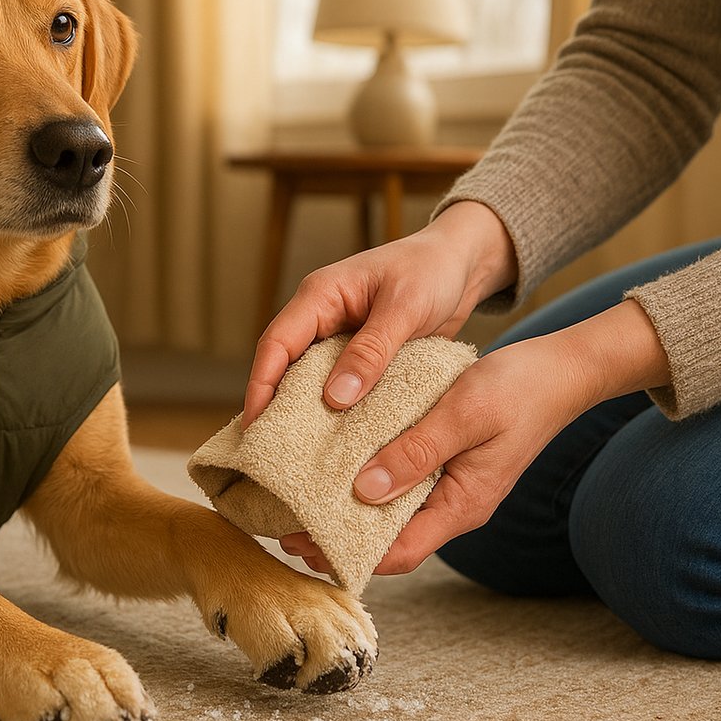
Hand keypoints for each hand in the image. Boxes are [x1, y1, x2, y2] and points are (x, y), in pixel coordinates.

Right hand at [242, 201, 516, 428]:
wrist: (464, 263)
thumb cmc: (432, 271)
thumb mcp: (404, 308)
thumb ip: (371, 350)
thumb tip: (335, 398)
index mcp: (320, 296)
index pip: (276, 343)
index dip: (261, 385)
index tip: (256, 426)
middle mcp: (322, 317)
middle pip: (285, 366)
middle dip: (276, 406)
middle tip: (273, 452)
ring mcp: (341, 338)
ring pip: (311, 380)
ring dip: (307, 413)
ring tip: (303, 457)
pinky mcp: (363, 356)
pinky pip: (341, 386)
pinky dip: (339, 411)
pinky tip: (341, 442)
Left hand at [279, 299, 669, 574]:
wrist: (561, 371)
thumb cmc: (519, 389)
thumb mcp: (463, 413)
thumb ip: (417, 452)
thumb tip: (364, 491)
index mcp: (462, 505)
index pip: (398, 553)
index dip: (346, 556)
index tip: (298, 542)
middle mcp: (453, 506)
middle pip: (386, 540)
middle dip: (335, 537)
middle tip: (281, 524)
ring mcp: (449, 487)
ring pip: (389, 511)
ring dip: (345, 508)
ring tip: (297, 496)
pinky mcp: (444, 464)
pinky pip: (397, 482)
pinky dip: (364, 479)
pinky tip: (333, 463)